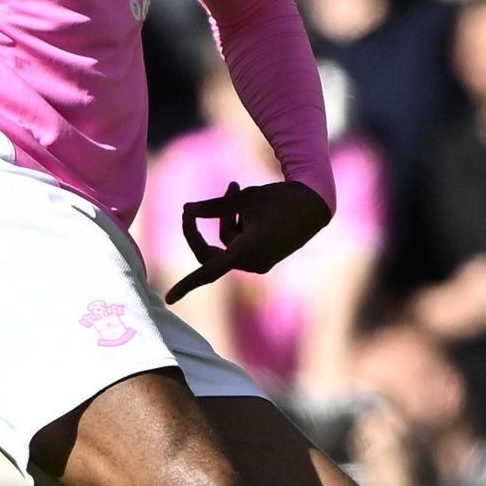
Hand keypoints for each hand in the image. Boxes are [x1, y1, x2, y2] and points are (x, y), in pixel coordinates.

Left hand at [165, 180, 332, 303]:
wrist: (316, 205)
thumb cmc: (280, 199)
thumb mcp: (244, 198)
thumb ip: (212, 207)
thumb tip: (186, 210)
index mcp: (247, 250)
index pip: (209, 270)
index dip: (187, 284)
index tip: (168, 298)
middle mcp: (252, 262)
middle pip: (210, 254)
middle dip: (199, 229)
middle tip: (188, 209)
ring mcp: (258, 262)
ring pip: (226, 243)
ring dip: (225, 217)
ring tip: (235, 187)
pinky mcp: (263, 257)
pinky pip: (238, 244)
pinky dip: (237, 224)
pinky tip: (246, 202)